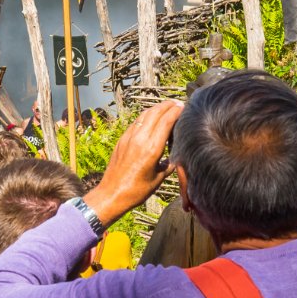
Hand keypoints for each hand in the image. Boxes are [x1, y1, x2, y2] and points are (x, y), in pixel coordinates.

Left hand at [86, 100, 181, 224]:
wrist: (112, 194)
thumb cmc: (137, 190)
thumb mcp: (159, 178)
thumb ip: (170, 164)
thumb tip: (177, 157)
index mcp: (152, 148)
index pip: (166, 121)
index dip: (176, 111)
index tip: (184, 107)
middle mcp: (140, 139)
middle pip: (156, 112)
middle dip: (168, 105)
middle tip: (177, 103)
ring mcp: (129, 137)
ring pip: (145, 114)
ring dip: (156, 108)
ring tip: (166, 107)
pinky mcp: (122, 139)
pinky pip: (136, 122)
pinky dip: (146, 116)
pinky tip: (151, 118)